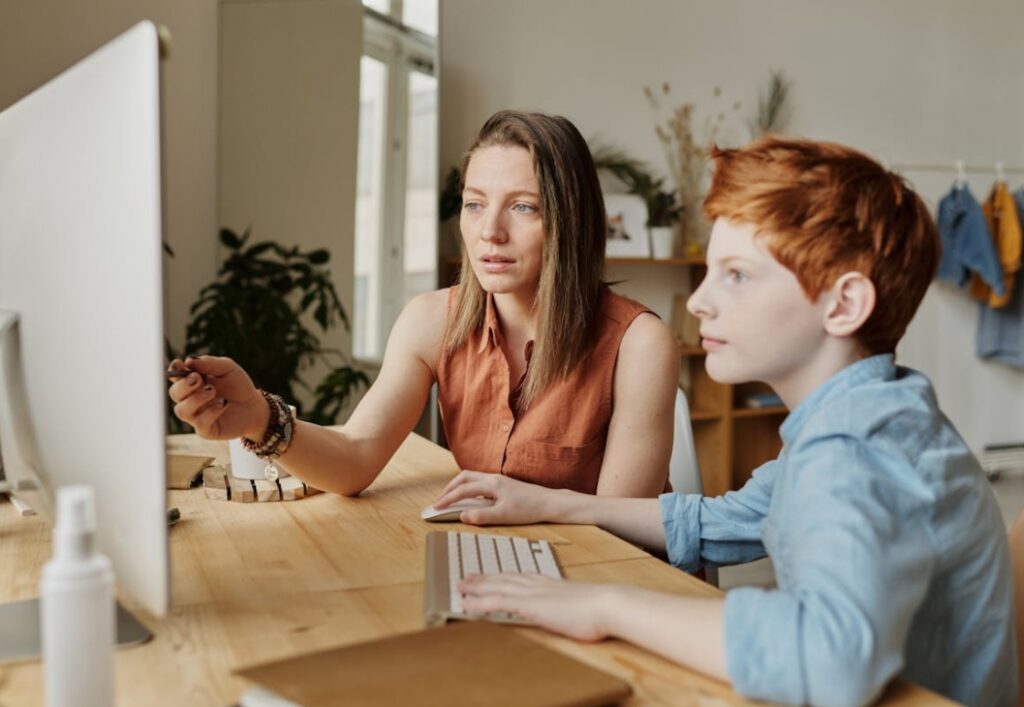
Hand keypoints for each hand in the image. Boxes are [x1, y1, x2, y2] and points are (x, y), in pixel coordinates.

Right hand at [167, 355, 268, 439]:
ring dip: (195, 399)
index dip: (174, 370)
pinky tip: (223, 403)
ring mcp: (196, 415)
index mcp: (192, 382)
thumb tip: (188, 360)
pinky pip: (200, 423)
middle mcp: (190, 399)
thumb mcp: (227, 368)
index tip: (179, 364)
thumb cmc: (238, 385)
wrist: (254, 406)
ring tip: (213, 391)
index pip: (175, 376)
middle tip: (198, 378)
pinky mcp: (206, 430)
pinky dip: (210, 411)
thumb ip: (209, 363)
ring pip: (181, 411)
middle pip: (174, 393)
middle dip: (183, 385)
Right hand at [432, 470, 557, 524]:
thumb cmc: (529, 509)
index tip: (436, 507)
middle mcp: (493, 478)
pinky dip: (468, 487)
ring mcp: (498, 479)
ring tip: (450, 498)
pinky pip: (479, 481)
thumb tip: (462, 515)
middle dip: (449, 488)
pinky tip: (470, 498)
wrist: (549, 502)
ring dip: (458, 486)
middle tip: (439, 501)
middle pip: (464, 477)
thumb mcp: (504, 516)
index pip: (463, 490)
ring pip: (472, 477)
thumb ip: (481, 516)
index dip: (447, 499)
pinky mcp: (503, 484)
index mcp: (492, 484)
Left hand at [459, 574, 614, 641]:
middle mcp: (538, 584)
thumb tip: (575, 610)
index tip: (493, 574)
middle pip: (505, 578)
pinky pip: (497, 602)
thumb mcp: (582, 604)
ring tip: (460, 586)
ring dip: (476, 586)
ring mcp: (532, 593)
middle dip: (485, 577)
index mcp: (550, 583)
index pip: (521, 577)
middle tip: (467, 576)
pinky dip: (479, 602)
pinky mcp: (529, 605)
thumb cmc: (600, 608)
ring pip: (496, 587)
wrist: (606, 604)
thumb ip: (572, 605)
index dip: (503, 576)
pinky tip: (467, 603)